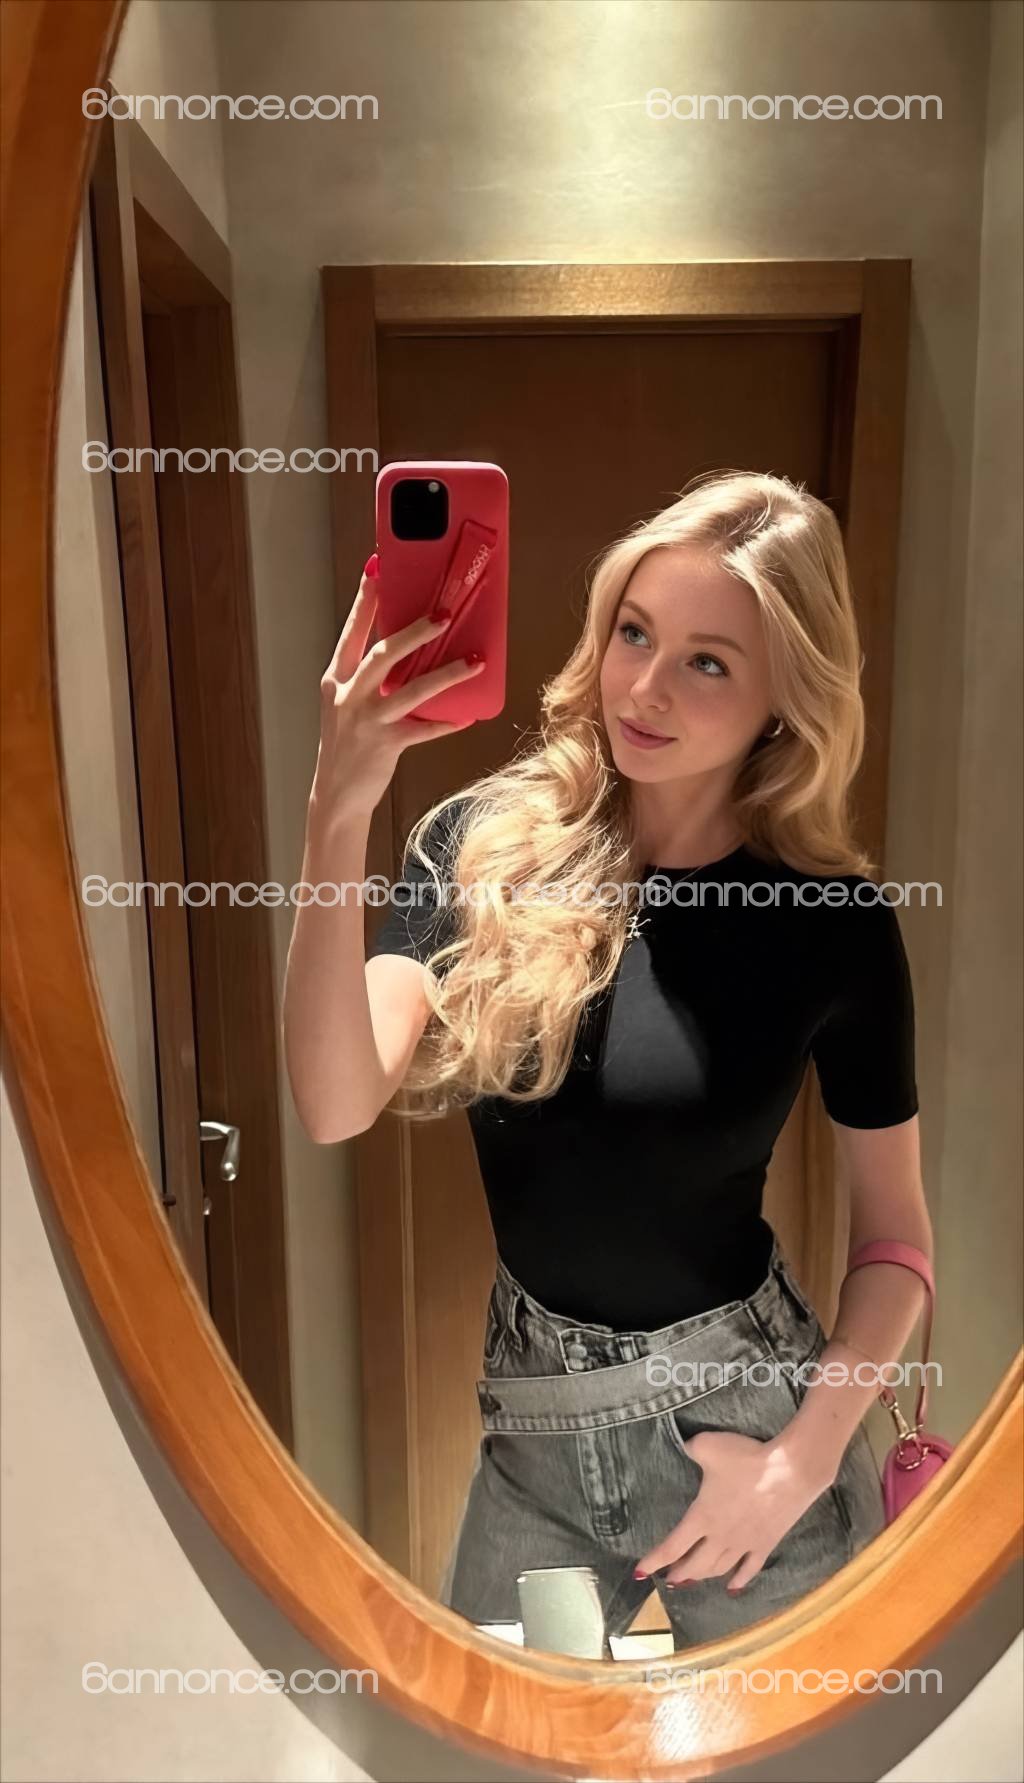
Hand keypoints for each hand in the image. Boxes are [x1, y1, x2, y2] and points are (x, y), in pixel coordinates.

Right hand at [313, 561, 485, 820]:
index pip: (352, 632)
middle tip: (443, 614)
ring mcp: (366, 721)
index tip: (378, 570)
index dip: (365, 601)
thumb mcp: (348, 704)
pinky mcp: (385, 745)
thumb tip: (409, 647)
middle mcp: (348, 696)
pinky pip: (424, 729)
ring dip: (446, 674)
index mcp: (337, 679)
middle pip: (383, 654)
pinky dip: (447, 721)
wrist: (335, 794)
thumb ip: (371, 678)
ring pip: (411, 690)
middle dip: (414, 631)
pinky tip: (469, 714)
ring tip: (474, 660)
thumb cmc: (348, 742)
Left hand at [634, 1429, 831, 1592]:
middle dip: (678, 1573)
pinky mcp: (766, 1544)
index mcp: (702, 1517)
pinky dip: (739, 1581)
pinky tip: (732, 1588)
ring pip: (718, 1569)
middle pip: (694, 1565)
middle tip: (667, 1580)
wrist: (790, 1470)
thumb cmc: (746, 1459)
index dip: (653, 1561)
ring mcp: (744, 1544)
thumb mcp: (709, 1446)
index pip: (672, 1547)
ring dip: (702, 1576)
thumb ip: (691, 1449)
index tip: (639, 1572)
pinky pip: (749, 1569)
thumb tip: (683, 1446)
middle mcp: (720, 1538)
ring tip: (691, 1580)